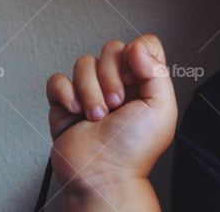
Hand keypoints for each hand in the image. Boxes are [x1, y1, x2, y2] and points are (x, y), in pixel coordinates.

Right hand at [45, 34, 177, 197]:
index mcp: (143, 81)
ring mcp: (90, 91)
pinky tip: (76, 112)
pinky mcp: (65, 103)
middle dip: (112, 76)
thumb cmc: (134, 150)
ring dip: (90, 91)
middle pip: (111, 49)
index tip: (135, 76)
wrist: (103, 176)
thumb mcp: (161, 108)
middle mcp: (117, 82)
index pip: (142, 44)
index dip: (137, 54)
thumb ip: (156, 71)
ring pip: (84, 63)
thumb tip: (137, 46)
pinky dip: (65, 94)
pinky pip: (58, 80)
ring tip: (98, 116)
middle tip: (116, 104)